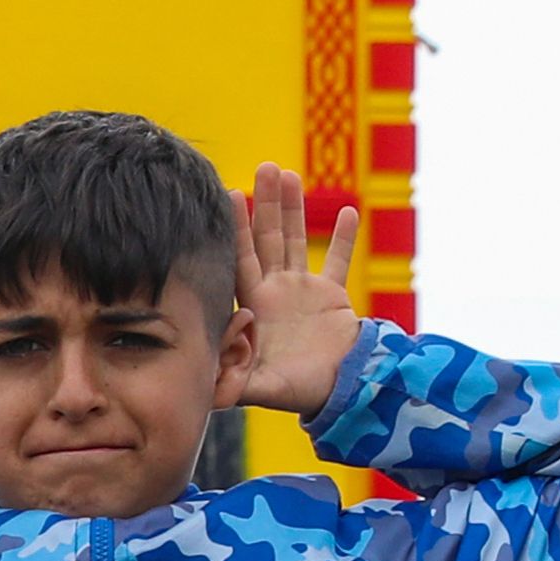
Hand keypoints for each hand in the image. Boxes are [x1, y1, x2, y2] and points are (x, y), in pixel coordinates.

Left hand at [233, 166, 371, 415]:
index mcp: (255, 306)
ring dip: (294, 208)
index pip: (240, 261)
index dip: (236, 231)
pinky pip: (338, 260)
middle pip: (266, 239)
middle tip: (262, 168)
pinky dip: (344, 238)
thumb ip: (236, 384)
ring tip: (289, 174)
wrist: (335, 393)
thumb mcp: (261, 388)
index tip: (231, 196)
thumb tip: (210, 390)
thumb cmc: (295, 392)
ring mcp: (302, 290)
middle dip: (264, 205)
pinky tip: (349, 210)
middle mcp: (274, 291)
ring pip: (296, 240)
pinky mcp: (332, 294)